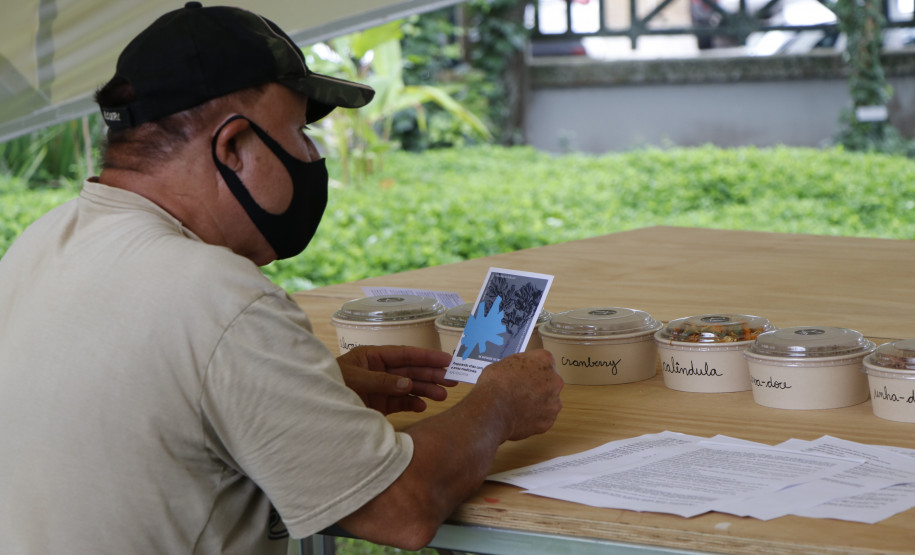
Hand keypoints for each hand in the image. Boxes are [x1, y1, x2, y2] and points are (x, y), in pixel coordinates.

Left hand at [337, 345, 456, 414]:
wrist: (315, 412)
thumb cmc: (330, 387)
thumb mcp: (353, 380)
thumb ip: (380, 381)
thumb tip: (407, 384)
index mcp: (373, 357)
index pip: (405, 355)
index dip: (427, 357)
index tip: (447, 360)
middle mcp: (379, 371)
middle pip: (411, 370)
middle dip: (432, 374)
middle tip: (453, 379)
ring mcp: (380, 388)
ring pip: (410, 387)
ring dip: (426, 390)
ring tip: (443, 395)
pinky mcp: (379, 405)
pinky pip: (401, 402)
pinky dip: (413, 404)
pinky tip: (423, 406)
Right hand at [476, 349, 562, 440]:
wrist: (492, 408)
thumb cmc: (495, 383)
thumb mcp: (505, 362)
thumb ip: (520, 366)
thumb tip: (517, 372)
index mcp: (545, 361)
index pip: (544, 362)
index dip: (532, 369)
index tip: (524, 375)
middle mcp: (555, 380)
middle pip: (550, 382)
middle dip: (538, 387)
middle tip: (521, 391)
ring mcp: (553, 402)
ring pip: (548, 402)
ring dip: (538, 403)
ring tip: (519, 406)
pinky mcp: (548, 421)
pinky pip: (543, 419)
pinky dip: (534, 419)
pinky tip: (520, 417)